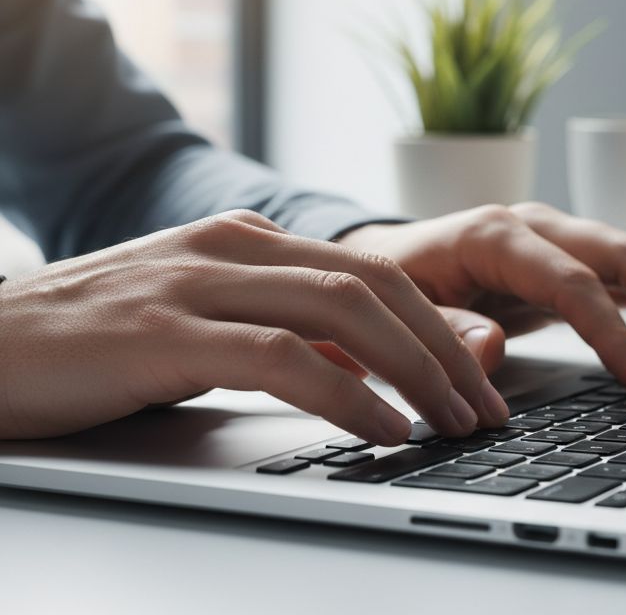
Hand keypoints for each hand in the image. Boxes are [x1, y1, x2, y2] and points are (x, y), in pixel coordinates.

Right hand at [0, 210, 507, 440]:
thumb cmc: (92, 344)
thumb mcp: (204, 328)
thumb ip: (282, 336)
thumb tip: (369, 368)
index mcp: (248, 240)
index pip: (373, 271)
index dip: (438, 324)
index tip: (479, 376)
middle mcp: (232, 247)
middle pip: (374, 285)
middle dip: (444, 348)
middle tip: (486, 407)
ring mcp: (196, 282)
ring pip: (342, 310)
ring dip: (414, 370)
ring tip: (455, 423)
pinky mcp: (161, 333)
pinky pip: (281, 359)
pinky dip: (347, 396)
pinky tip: (384, 432)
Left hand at [339, 202, 625, 393]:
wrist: (395, 255)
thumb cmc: (399, 281)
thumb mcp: (402, 308)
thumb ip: (442, 329)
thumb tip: (490, 347)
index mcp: (497, 234)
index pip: (574, 281)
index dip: (615, 334)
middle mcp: (541, 225)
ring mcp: (565, 237)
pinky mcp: (579, 257)